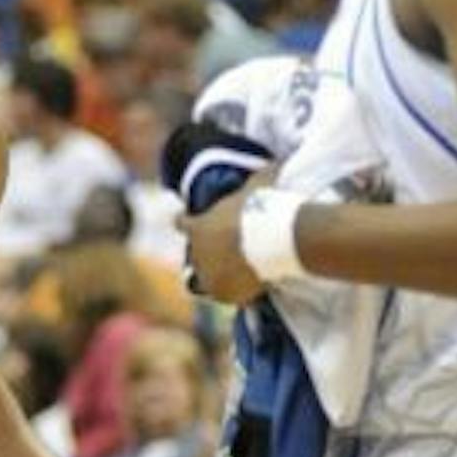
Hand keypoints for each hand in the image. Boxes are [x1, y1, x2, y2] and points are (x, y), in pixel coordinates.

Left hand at [178, 179, 265, 305]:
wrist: (274, 238)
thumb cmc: (262, 207)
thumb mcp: (259, 184)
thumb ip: (259, 177)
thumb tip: (276, 160)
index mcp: (198, 226)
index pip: (180, 223)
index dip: (185, 222)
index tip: (188, 221)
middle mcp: (198, 253)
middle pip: (195, 255)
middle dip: (206, 253)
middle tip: (224, 252)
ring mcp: (209, 275)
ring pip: (207, 279)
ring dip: (218, 275)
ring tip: (234, 274)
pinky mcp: (225, 294)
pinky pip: (227, 295)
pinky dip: (236, 292)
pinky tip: (249, 288)